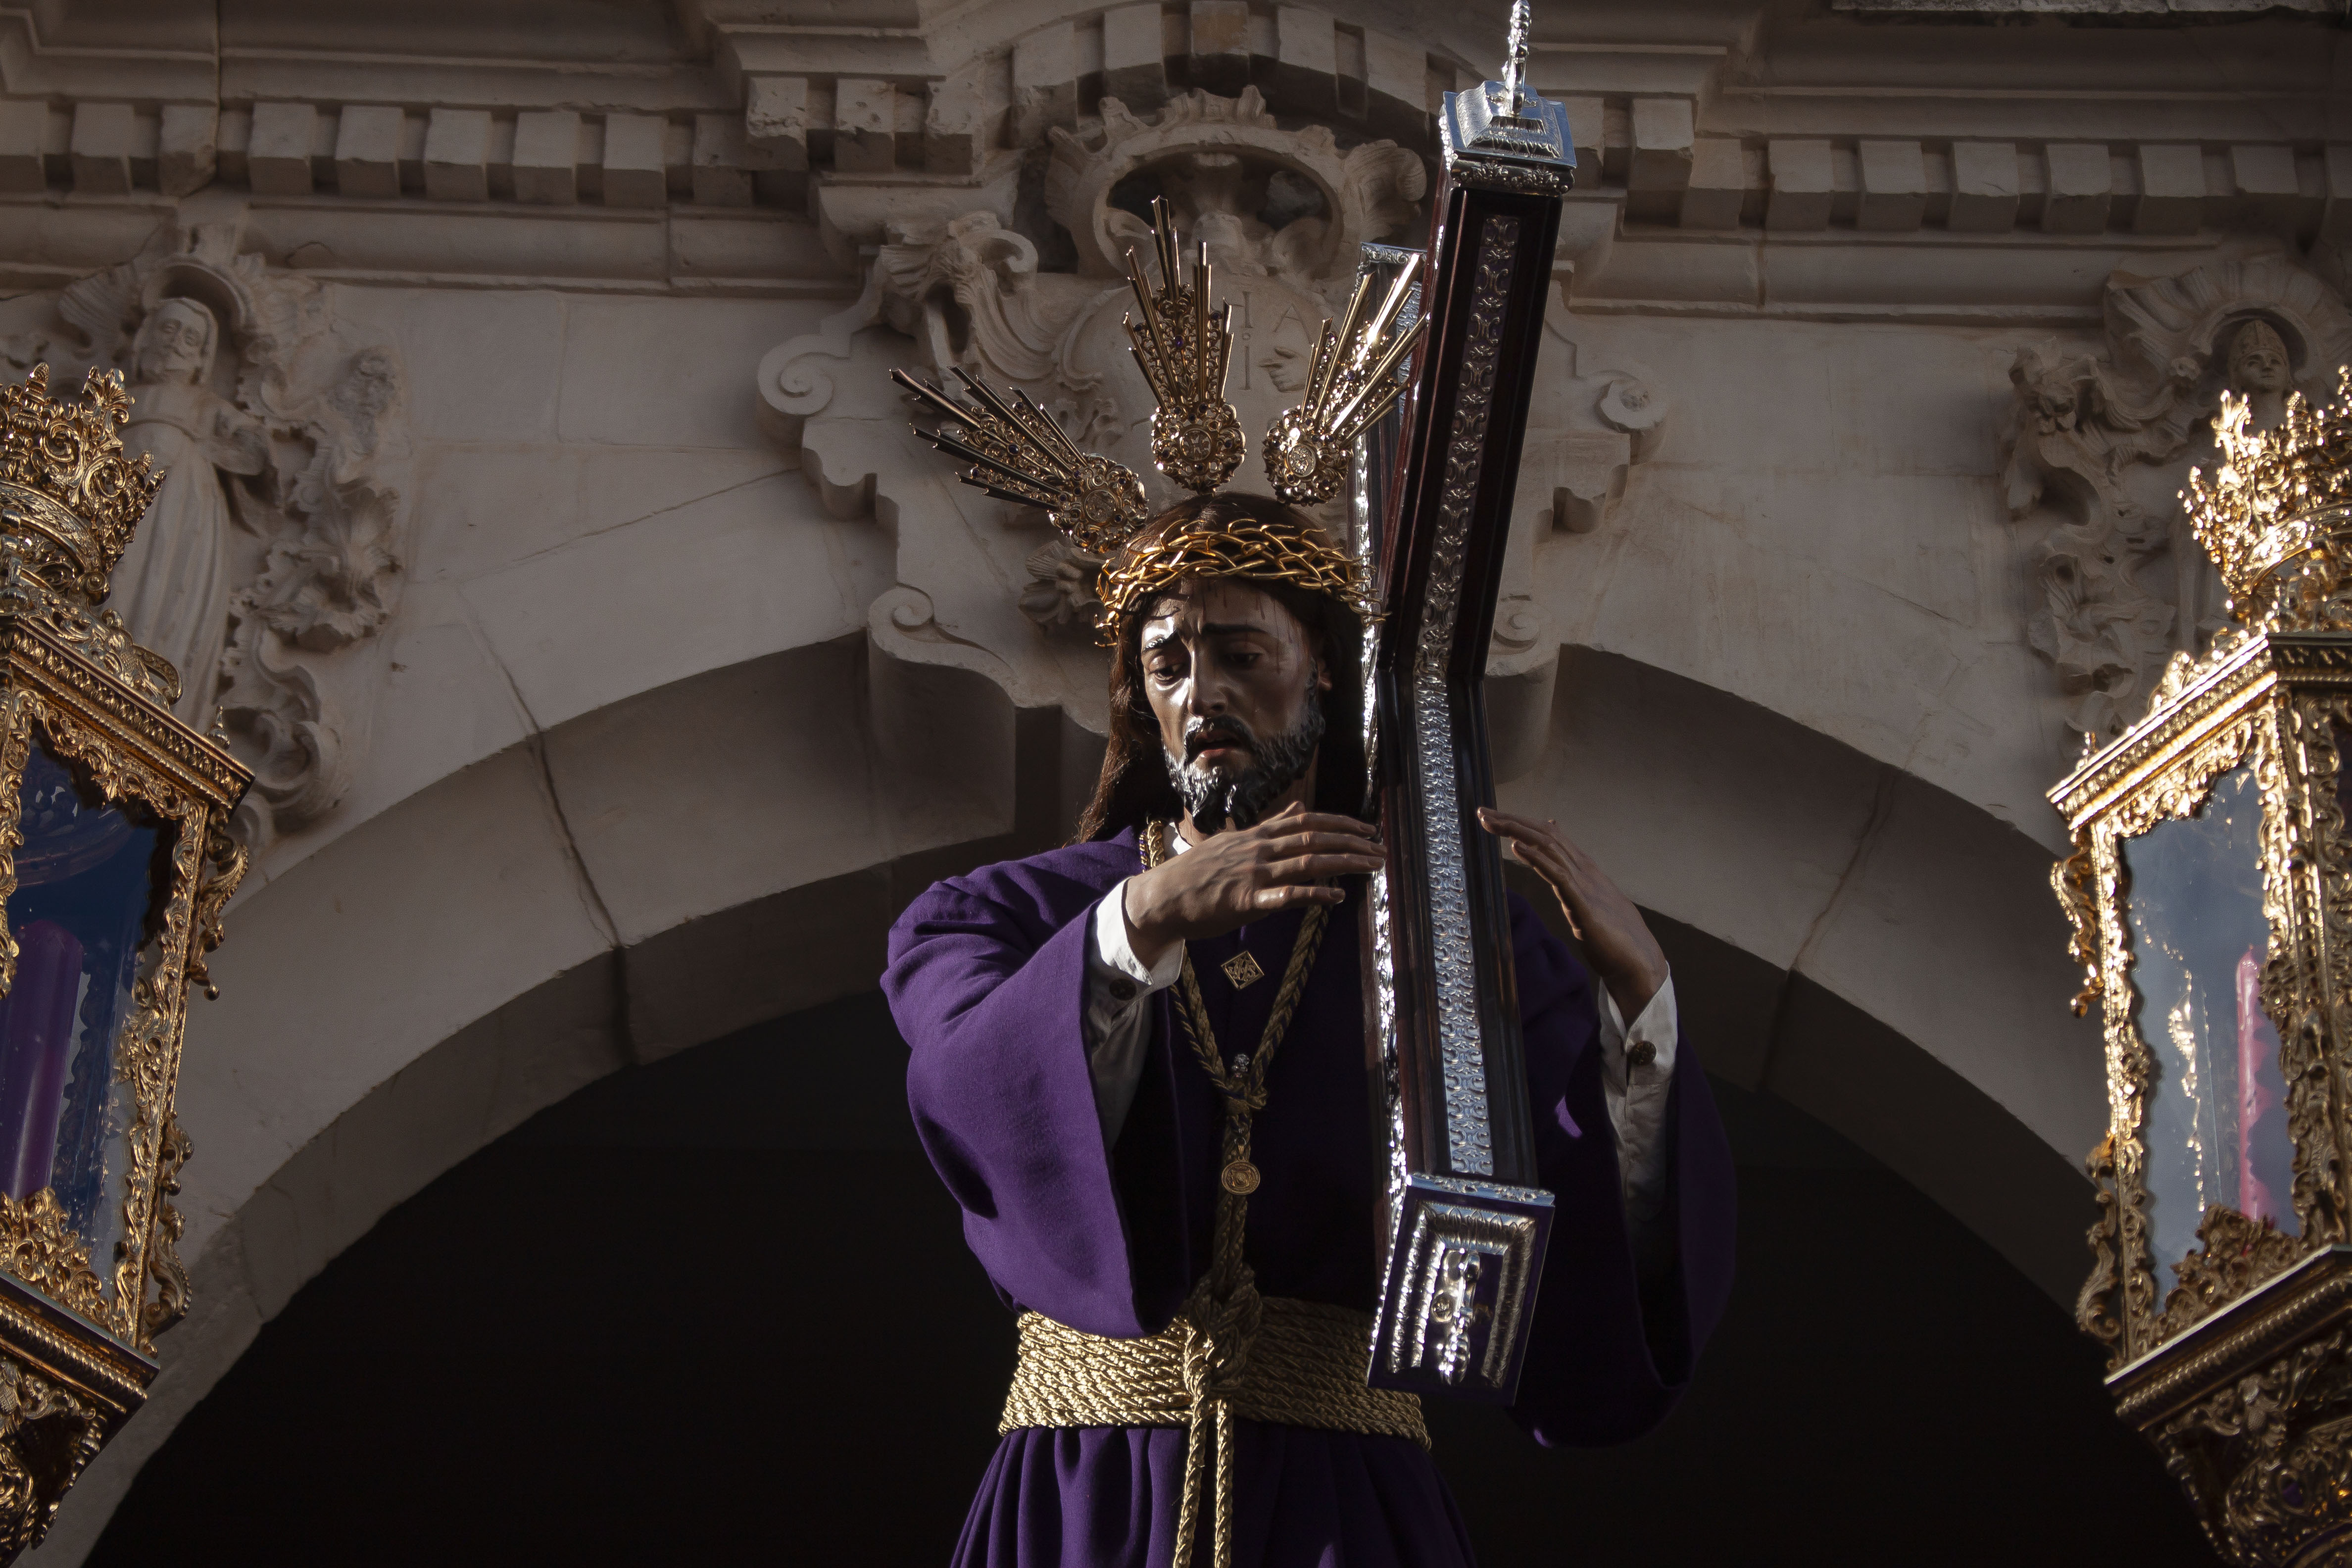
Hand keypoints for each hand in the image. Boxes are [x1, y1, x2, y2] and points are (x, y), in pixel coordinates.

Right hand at [1123, 803, 1382, 967]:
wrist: (1162, 897)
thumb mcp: (1233, 842)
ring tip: (1371, 867)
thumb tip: (1297, 806)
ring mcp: (1253, 875)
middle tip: (1381, 849)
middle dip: (1351, 842)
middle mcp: (1259, 850)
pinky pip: (1285, 896)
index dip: (1340, 823)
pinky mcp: (1246, 901)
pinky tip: (1336, 897)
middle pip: (1313, 839)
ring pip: (1306, 862)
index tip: (1367, 828)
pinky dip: (1313, 894)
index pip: (1306, 821)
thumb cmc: (1198, 873)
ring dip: (1343, 863)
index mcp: (1257, 836)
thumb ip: (1269, 826)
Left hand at [1477, 808, 1667, 1021]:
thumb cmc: (1613, 937)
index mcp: (1584, 870)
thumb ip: (1571, 881)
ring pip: (1548, 847)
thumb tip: (1553, 862)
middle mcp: (1584, 870)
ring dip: (1517, 831)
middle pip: (1544, 835)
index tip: (1493, 817)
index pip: (1549, 836)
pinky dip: (1536, 858)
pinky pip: (1557, 875)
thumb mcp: (1587, 902)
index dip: (1521, 823)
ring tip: (1491, 820)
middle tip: (1482, 812)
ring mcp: (1585, 885)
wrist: (1638, 963)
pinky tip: (1516, 847)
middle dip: (1512, 821)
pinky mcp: (1583, 905)